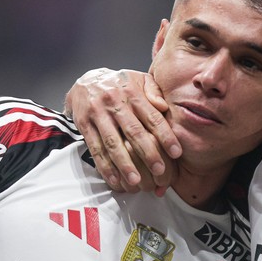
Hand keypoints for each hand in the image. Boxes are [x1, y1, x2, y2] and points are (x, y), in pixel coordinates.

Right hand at [64, 68, 180, 193]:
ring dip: (124, 164)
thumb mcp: (139, 79)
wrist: (84, 81)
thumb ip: (154, 91)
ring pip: (112, 143)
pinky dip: (105, 166)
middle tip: (159, 171)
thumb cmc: (120, 85)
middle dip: (148, 153)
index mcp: (132, 93)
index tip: (176, 153)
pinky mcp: (84, 125)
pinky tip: (115, 179)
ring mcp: (98, 114)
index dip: (165, 135)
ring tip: (136, 181)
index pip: (152, 116)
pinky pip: (95, 148)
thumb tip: (164, 107)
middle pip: (133, 131)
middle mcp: (115, 103)